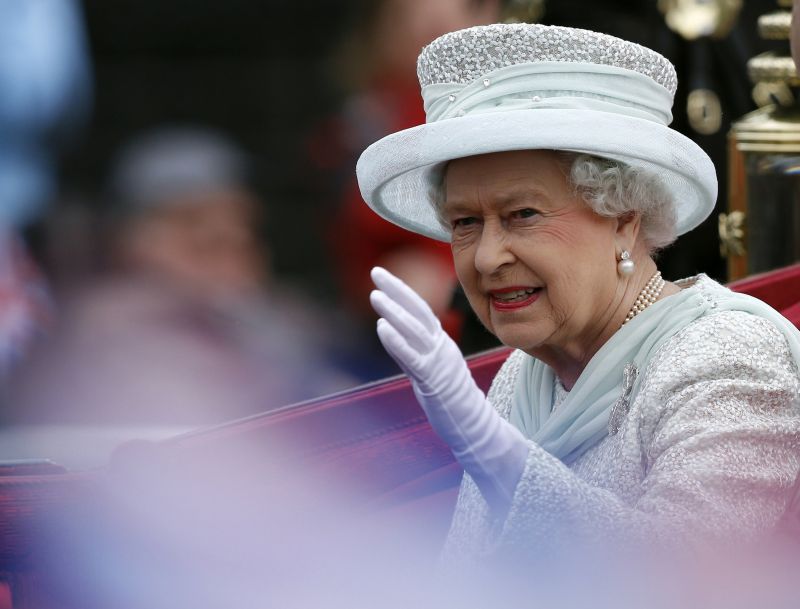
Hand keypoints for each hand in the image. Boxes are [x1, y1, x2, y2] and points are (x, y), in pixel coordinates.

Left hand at [370, 267, 527, 509]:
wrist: (474, 426)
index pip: (421, 309)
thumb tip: (395, 334)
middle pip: (418, 310)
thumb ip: (416, 351)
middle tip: (376, 271)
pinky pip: (413, 358)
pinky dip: (397, 342)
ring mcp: (438, 362)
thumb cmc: (451, 400)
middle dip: (397, 289)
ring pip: (415, 331)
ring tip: (375, 296)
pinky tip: (382, 328)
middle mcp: (441, 347)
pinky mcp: (433, 381)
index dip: (402, 291)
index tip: (383, 275)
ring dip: (394, 311)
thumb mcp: (433, 368)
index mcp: (441, 343)